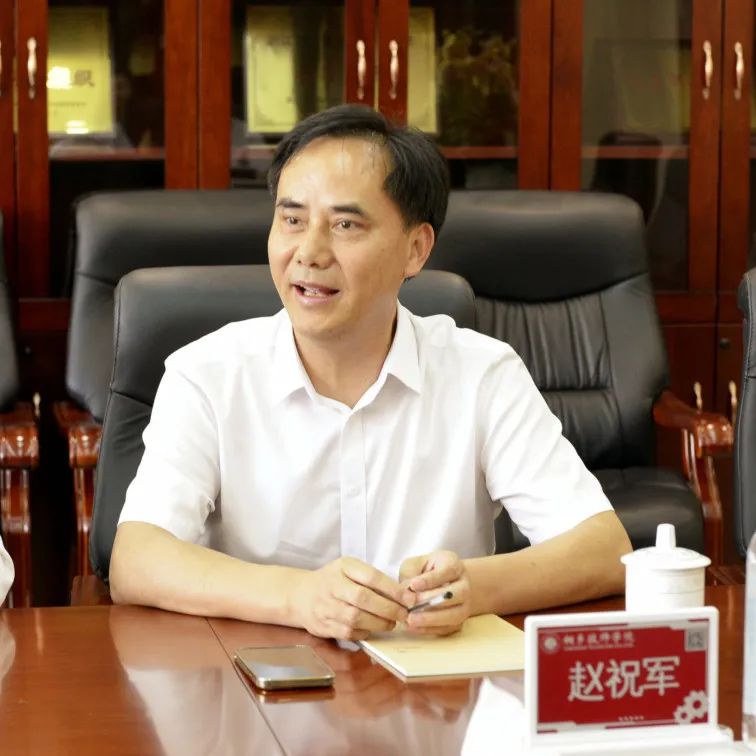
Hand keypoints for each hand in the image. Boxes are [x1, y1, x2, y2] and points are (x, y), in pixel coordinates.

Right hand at [291, 557, 407, 640]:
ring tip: (391, 622)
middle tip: (404, 614)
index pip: (371, 577)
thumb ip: (371, 578)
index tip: (409, 598)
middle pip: (363, 599)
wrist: (301, 595)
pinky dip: (365, 633)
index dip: (392, 589)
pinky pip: (348, 633)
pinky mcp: (324, 626)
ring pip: (356, 618)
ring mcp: (326, 607)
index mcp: (343, 567)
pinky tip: (373, 629)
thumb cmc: (333, 580)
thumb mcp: (350, 569)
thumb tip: (402, 594)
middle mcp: (332, 586)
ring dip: (379, 623)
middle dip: (388, 608)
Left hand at [399, 550, 471, 635]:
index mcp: (454, 565)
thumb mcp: (417, 563)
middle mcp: (464, 585)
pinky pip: (447, 628)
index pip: (446, 571)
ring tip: (410, 619)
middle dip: (431, 601)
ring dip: (431, 619)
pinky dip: (429, 629)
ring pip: (453, 615)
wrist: (446, 583)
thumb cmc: (426, 571)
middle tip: (410, 605)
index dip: (429, 580)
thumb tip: (407, 590)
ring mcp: (464, 605)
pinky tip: (413, 627)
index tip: (413, 585)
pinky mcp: (459, 622)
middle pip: (452, 595)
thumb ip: (411, 572)